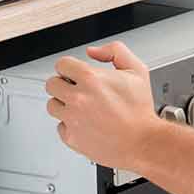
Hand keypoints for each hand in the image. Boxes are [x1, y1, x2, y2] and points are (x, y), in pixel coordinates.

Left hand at [45, 43, 162, 168]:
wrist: (142, 142)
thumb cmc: (140, 111)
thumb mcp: (136, 70)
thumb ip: (114, 51)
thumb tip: (93, 52)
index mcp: (90, 78)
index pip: (62, 65)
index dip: (69, 68)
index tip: (74, 74)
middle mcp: (78, 98)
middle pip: (51, 84)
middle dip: (63, 85)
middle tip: (76, 91)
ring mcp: (72, 119)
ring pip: (52, 106)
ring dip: (63, 104)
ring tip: (81, 108)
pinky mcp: (72, 137)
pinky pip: (60, 127)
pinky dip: (70, 125)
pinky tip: (85, 124)